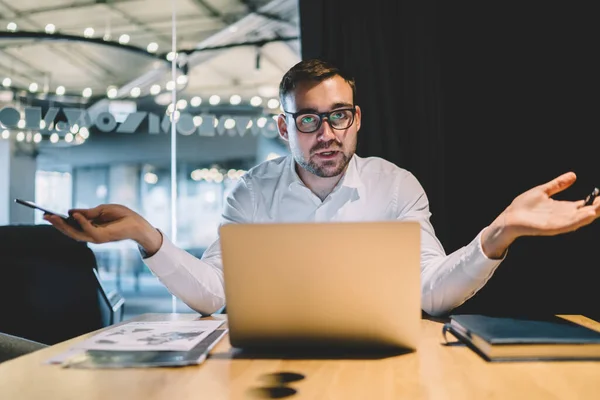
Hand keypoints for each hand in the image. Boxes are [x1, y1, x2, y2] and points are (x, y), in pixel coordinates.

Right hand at [43, 204, 162, 254]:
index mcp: (91, 228)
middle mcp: (92, 235)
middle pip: (71, 232)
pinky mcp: (103, 237)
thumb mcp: (102, 210)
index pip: (72, 227)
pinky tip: (75, 215)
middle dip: (58, 224)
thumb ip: (88, 212)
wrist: (138, 223)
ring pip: (76, 234)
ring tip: (53, 216)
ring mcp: (97, 237)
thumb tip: (71, 212)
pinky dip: (81, 223)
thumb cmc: (123, 216)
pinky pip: (89, 231)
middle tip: (45, 216)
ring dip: (64, 225)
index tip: (47, 214)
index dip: (60, 222)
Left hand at [482, 172, 599, 257]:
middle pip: (586, 212)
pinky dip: (579, 219)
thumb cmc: (523, 206)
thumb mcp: (543, 191)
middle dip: (598, 207)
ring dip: (592, 213)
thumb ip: (558, 184)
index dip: (596, 200)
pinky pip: (568, 224)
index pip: (585, 205)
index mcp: (564, 208)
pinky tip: (589, 214)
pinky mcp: (551, 227)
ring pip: (580, 218)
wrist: (509, 217)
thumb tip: (573, 175)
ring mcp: (559, 222)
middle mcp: (564, 216)